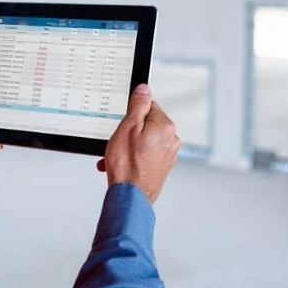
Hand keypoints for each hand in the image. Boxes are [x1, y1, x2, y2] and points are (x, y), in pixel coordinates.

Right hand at [97, 84, 179, 204]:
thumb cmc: (127, 165)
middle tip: (116, 141)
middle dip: (128, 131)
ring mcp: (168, 155)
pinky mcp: (162, 168)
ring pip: (144, 141)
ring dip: (128, 146)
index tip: (123, 123)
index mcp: (165, 126)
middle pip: (146, 124)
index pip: (149, 106)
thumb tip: (144, 89)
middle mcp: (172, 140)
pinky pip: (145, 155)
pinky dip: (132, 157)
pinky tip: (120, 165)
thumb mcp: (128, 127)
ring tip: (115, 157)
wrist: (130, 198)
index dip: (132, 114)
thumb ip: (138, 105)